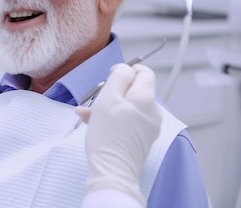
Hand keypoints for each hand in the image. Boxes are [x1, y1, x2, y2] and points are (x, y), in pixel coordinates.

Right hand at [76, 63, 161, 205]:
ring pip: (127, 106)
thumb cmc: (108, 133)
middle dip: (113, 92)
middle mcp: (153, 111)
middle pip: (133, 90)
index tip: (111, 76)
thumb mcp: (109, 97)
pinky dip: (113, 119)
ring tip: (87, 115)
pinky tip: (92, 123)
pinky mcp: (141, 139)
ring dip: (108, 106)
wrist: (113, 171)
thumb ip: (118, 77)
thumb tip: (125, 69)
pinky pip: (127, 121)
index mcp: (147, 98)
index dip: (127, 70)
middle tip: (95, 100)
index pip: (144, 72)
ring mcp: (148, 127)